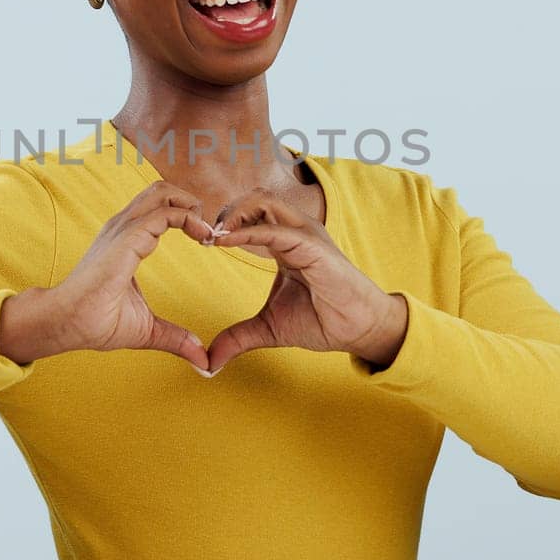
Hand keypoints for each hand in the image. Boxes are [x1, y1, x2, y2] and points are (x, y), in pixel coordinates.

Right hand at [44, 180, 216, 369]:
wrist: (66, 323)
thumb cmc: (95, 322)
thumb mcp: (146, 329)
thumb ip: (175, 338)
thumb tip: (200, 359)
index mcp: (125, 240)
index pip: (159, 210)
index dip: (187, 218)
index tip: (207, 242)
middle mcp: (123, 227)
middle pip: (161, 190)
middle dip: (190, 202)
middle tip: (207, 232)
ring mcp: (122, 229)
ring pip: (162, 192)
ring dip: (191, 206)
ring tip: (206, 233)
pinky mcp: (126, 238)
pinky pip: (164, 214)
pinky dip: (189, 219)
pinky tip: (203, 239)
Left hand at [202, 187, 408, 373]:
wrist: (358, 330)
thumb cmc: (322, 320)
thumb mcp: (268, 328)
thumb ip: (238, 337)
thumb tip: (210, 361)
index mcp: (285, 242)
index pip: (251, 214)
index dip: (224, 223)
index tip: (202, 241)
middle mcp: (295, 231)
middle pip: (255, 198)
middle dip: (226, 211)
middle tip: (204, 234)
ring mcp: (305, 234)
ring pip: (263, 201)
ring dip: (233, 214)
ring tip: (214, 235)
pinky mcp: (312, 246)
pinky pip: (273, 230)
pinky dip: (246, 232)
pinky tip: (225, 242)